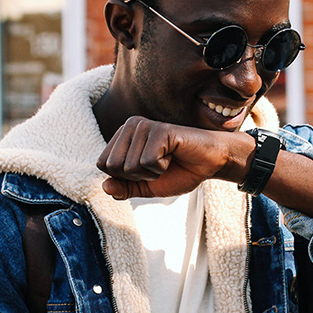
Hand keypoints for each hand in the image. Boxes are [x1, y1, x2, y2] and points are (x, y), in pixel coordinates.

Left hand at [96, 116, 249, 199]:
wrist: (209, 163)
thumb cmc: (180, 171)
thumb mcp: (147, 186)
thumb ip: (125, 187)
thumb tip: (105, 187)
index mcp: (123, 136)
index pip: (103, 164)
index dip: (124, 177)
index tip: (146, 170)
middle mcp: (131, 125)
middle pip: (113, 165)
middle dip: (136, 176)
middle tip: (158, 166)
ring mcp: (144, 125)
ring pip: (130, 165)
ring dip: (151, 173)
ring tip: (167, 160)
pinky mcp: (160, 130)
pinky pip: (148, 161)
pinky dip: (162, 168)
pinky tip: (173, 155)